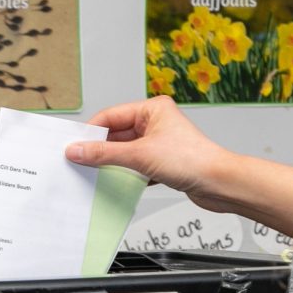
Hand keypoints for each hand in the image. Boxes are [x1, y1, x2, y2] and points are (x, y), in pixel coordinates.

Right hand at [67, 98, 234, 203]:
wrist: (220, 184)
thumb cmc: (192, 160)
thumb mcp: (140, 155)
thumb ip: (105, 154)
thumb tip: (77, 150)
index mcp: (153, 109)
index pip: (111, 116)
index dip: (91, 132)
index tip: (73, 146)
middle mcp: (156, 123)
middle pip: (117, 135)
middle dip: (100, 150)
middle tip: (78, 161)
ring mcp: (160, 143)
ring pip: (126, 152)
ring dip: (112, 163)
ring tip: (93, 174)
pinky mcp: (164, 163)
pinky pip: (136, 166)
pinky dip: (125, 174)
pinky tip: (114, 183)